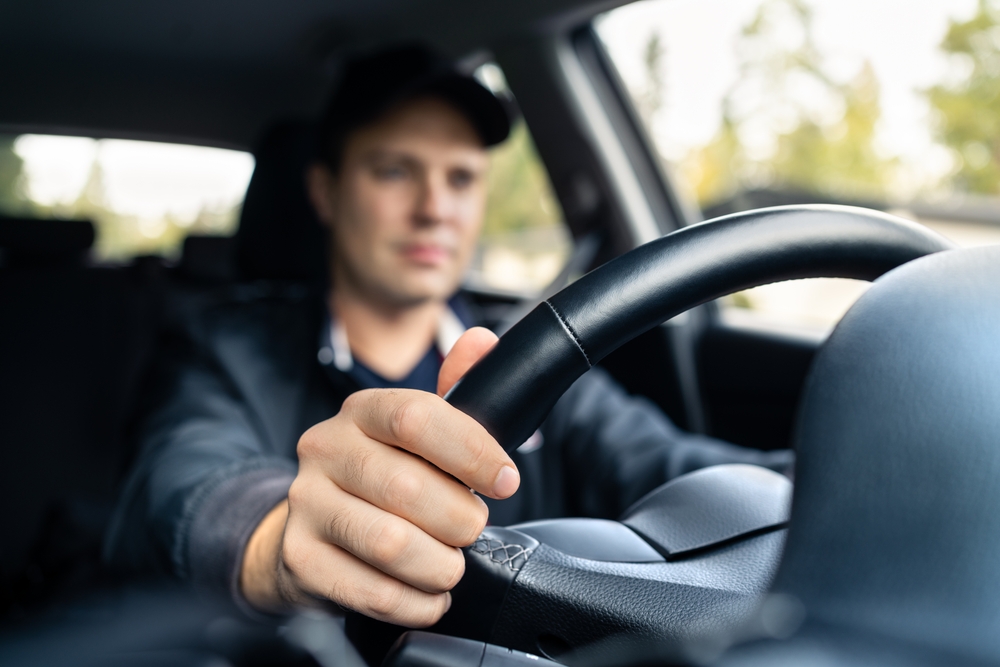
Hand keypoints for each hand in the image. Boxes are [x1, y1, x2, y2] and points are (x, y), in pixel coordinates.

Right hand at [240, 327, 516, 626]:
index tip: (506, 480)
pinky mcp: (299, 557)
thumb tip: (484, 342)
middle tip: (471, 529)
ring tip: (450, 566)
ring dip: (440, 564)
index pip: (417, 416)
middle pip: (408, 486)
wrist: (314, 527)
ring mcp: (305, 503)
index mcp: (361, 411)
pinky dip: (415, 602)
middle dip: (461, 519)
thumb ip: (458, 391)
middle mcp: (324, 448)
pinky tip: (429, 596)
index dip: (472, 450)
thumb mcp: (420, 432)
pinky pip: (370, 590)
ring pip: (391, 543)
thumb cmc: (383, 475)